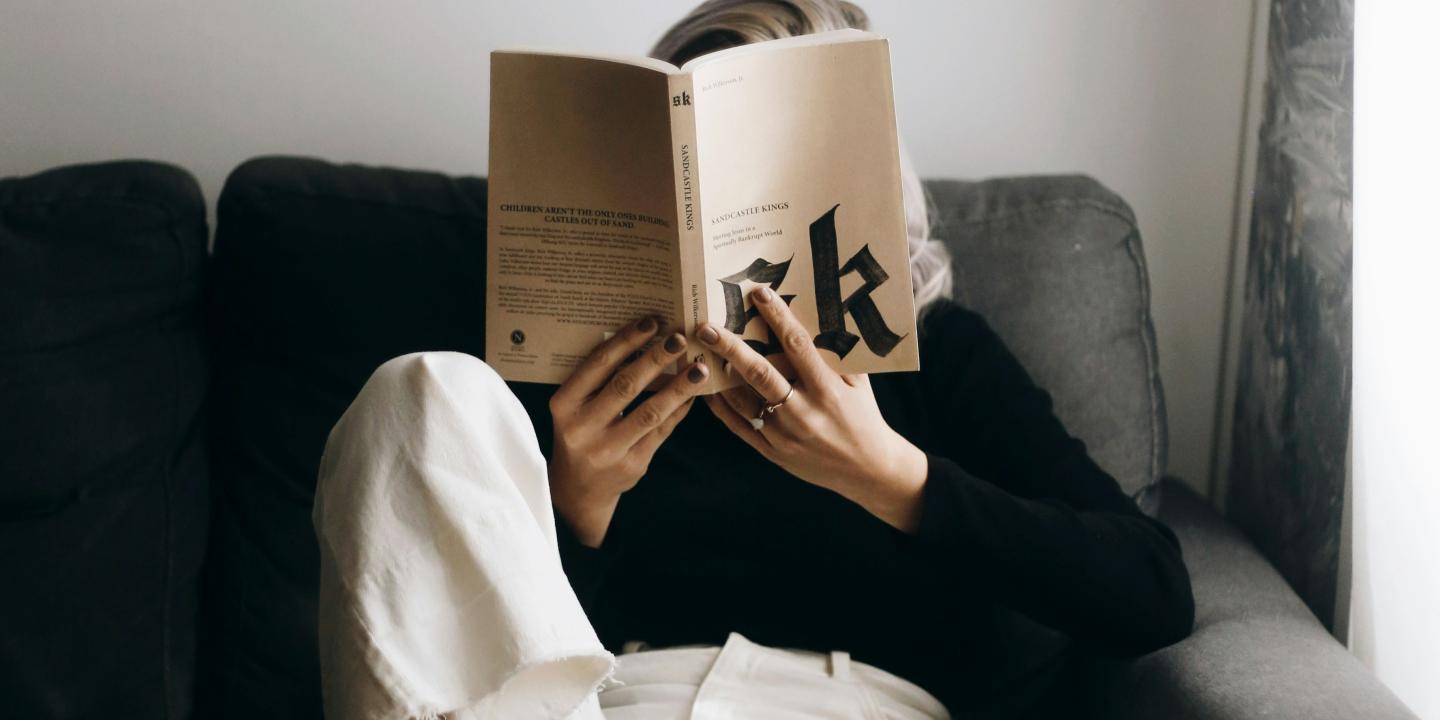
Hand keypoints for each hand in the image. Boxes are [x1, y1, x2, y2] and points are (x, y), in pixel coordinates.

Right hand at [549, 316, 709, 546]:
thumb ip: (599, 379)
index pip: (598, 365)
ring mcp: (608, 450)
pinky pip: (662, 432)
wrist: (577, 489)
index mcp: (564, 405)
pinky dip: (679, 410)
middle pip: (626, 386)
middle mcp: (582, 428)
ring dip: (678, 387)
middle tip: (680, 338)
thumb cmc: (580, 433)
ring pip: (650, 411)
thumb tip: (645, 339)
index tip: (652, 321)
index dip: (627, 341)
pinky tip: (692, 395)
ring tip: (698, 368)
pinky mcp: (632, 466)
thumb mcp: (575, 406)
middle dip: (656, 359)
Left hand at [697, 287, 928, 532]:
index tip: (759, 293)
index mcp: (828, 390)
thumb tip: (817, 317)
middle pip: (760, 372)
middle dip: (731, 347)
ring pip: (743, 400)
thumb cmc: (864, 417)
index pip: (798, 346)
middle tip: (706, 328)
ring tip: (700, 354)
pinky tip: (707, 389)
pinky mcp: (773, 452)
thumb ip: (837, 355)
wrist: (867, 470)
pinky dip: (721, 407)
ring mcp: (785, 434)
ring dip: (719, 376)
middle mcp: (804, 412)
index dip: (777, 317)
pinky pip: (739, 426)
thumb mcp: (859, 384)